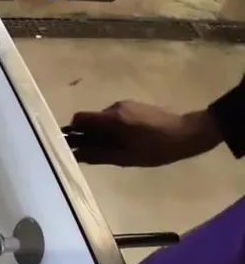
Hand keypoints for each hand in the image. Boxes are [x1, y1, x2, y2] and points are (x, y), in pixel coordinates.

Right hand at [68, 101, 221, 166]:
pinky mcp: (136, 107)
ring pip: (104, 120)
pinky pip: (116, 119)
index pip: (79, 118)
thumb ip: (98, 155)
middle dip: (88, 135)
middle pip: (91, 120)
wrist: (189, 134)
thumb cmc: (156, 148)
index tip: (73, 145)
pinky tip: (126, 142)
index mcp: (111, 118)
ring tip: (114, 150)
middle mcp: (115, 107)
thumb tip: (75, 154)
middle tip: (93, 153)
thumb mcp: (125, 158)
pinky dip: (114, 130)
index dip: (73, 131)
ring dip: (102, 134)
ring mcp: (127, 105)